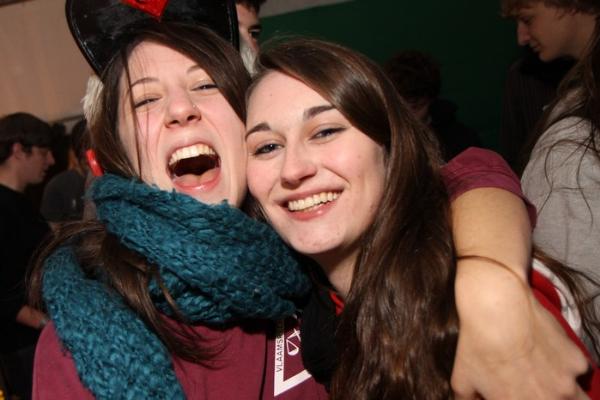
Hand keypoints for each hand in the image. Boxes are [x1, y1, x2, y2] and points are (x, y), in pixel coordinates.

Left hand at [452, 259, 589, 399]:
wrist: (498, 308)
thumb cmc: (478, 344)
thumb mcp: (462, 379)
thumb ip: (468, 398)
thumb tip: (472, 399)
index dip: (518, 396)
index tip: (514, 390)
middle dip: (542, 394)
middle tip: (528, 379)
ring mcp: (566, 384)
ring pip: (571, 394)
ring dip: (558, 386)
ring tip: (537, 368)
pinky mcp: (576, 363)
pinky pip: (575, 369)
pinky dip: (563, 362)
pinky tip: (543, 346)